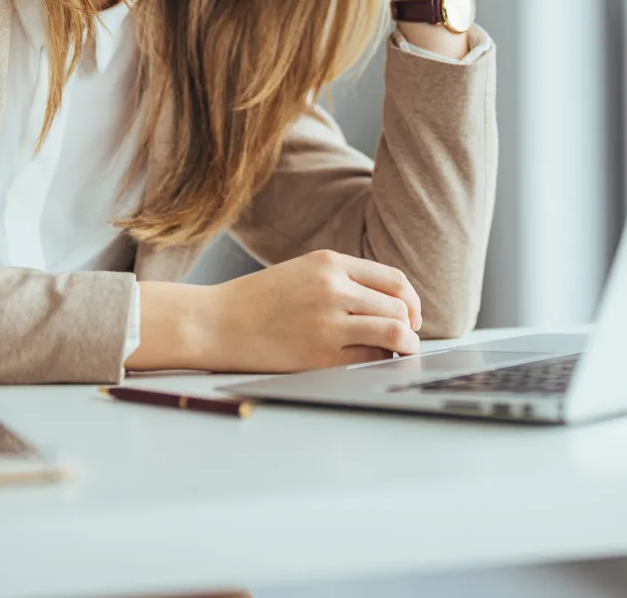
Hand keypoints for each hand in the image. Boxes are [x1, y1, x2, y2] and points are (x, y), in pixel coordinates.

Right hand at [129, 250, 420, 372]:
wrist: (215, 322)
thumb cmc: (257, 300)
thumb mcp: (302, 271)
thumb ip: (341, 279)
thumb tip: (388, 302)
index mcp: (329, 263)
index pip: (394, 279)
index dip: (411, 301)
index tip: (411, 315)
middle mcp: (333, 288)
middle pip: (399, 307)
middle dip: (411, 326)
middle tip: (408, 338)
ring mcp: (328, 322)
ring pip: (394, 332)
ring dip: (405, 345)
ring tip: (401, 353)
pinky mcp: (320, 355)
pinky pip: (369, 358)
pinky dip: (379, 361)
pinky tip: (371, 363)